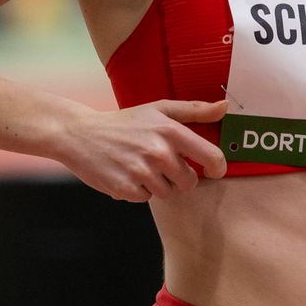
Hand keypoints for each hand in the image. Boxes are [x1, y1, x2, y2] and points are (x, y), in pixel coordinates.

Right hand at [57, 99, 229, 201]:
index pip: (212, 157)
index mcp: (171, 131)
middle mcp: (159, 152)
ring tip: (141, 166)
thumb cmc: (125, 122)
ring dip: (158, 184)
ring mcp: (141, 172)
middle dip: (180, 177)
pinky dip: (139, 190)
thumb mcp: (159, 109)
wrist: (80, 134)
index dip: (217, 168)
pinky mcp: (125, 188)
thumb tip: (225, 107)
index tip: (212, 169)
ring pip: (168, 193)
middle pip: (190, 182)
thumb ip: (195, 110)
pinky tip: (127, 174)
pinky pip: (146, 198)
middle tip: (162, 164)